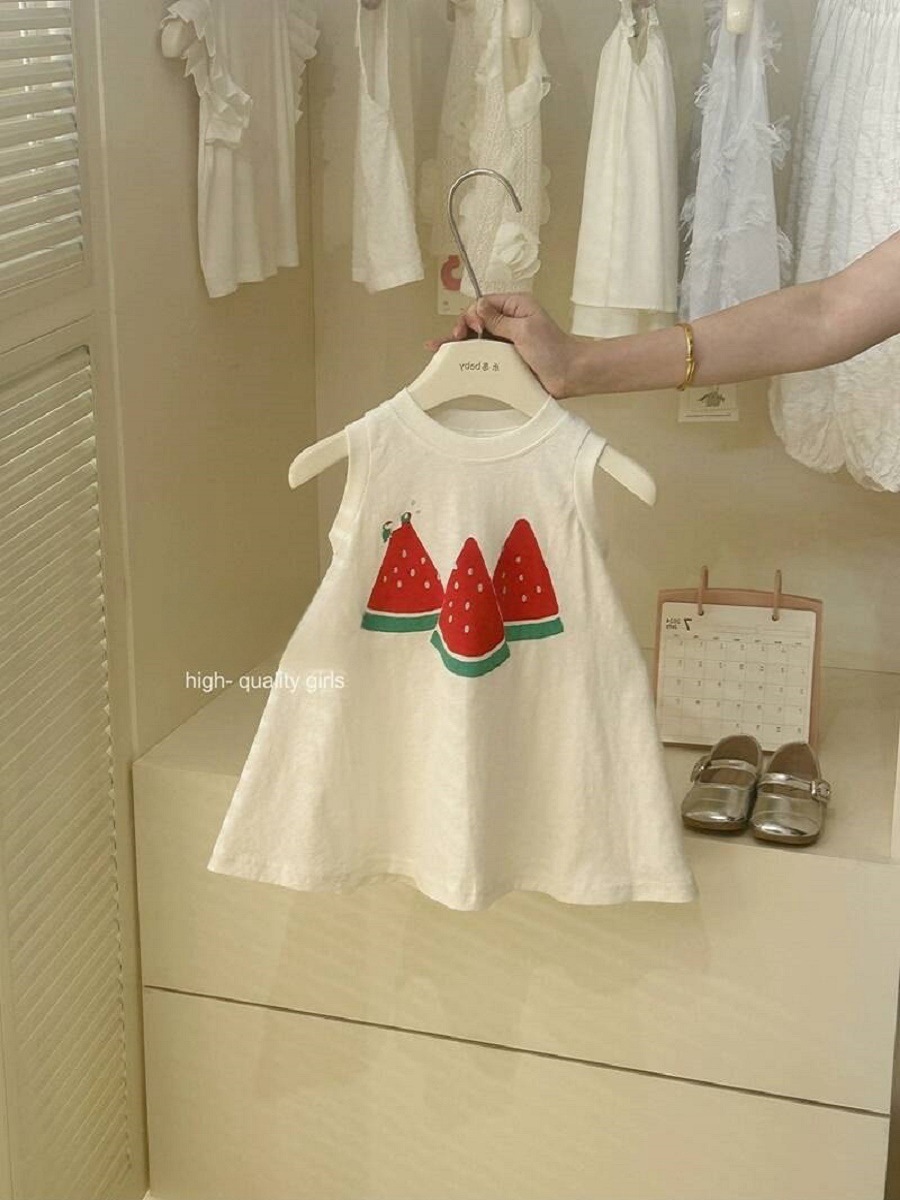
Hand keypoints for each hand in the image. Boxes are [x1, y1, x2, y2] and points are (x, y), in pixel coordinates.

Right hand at [424, 293, 579, 398]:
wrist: (570, 375)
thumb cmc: (554, 350)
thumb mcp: (524, 329)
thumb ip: (499, 319)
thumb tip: (478, 307)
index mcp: (516, 306)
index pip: (484, 304)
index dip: (471, 315)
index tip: (468, 329)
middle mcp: (510, 321)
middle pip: (477, 321)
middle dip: (460, 329)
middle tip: (449, 341)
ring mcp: (508, 340)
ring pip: (478, 339)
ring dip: (460, 344)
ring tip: (439, 349)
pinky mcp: (507, 358)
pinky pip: (485, 355)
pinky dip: (471, 357)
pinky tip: (455, 362)